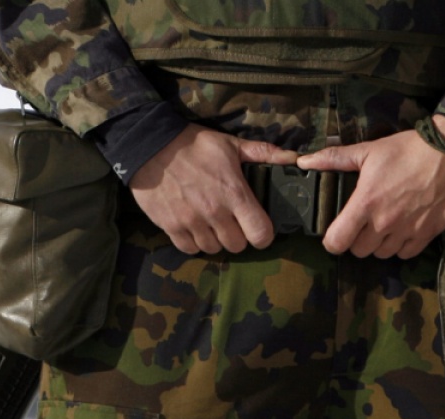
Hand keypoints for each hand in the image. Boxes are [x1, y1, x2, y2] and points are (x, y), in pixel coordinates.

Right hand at [129, 124, 298, 254]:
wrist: (150, 147)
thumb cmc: (193, 144)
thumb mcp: (230, 144)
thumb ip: (263, 153)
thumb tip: (293, 158)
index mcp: (234, 193)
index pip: (260, 234)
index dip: (263, 234)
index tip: (257, 228)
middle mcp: (214, 212)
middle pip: (237, 246)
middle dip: (238, 237)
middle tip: (232, 223)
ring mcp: (191, 222)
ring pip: (213, 249)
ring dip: (215, 240)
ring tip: (211, 224)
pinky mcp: (171, 227)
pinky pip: (189, 249)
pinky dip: (193, 242)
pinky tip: (193, 228)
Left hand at [294, 115, 444, 258]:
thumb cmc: (408, 149)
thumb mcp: (369, 150)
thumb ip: (334, 159)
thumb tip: (303, 160)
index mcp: (365, 204)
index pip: (337, 242)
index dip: (332, 241)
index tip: (336, 233)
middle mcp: (384, 223)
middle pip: (359, 251)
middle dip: (357, 240)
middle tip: (363, 224)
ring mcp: (406, 231)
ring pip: (382, 254)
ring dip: (379, 244)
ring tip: (384, 226)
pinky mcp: (427, 234)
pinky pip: (406, 253)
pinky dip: (402, 246)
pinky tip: (403, 230)